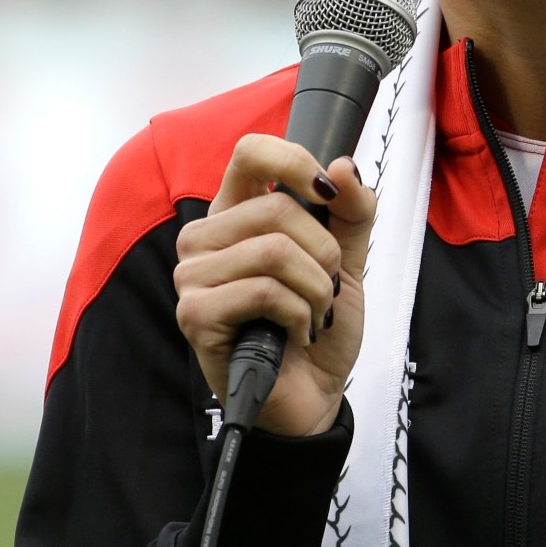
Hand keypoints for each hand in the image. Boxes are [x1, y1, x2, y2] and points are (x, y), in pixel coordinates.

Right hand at [172, 134, 376, 436]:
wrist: (313, 394)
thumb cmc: (316, 324)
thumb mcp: (346, 260)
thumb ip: (352, 211)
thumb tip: (342, 166)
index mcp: (235, 213)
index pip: (250, 152)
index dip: (294, 162)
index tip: (327, 194)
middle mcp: (205, 239)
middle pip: (276, 210)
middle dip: (325, 254)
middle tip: (326, 288)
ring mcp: (193, 277)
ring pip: (274, 252)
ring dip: (315, 290)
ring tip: (312, 314)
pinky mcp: (195, 314)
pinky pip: (264, 292)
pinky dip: (298, 315)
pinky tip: (293, 334)